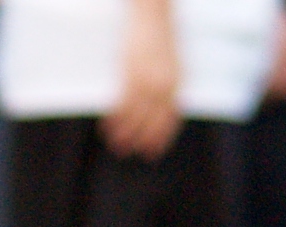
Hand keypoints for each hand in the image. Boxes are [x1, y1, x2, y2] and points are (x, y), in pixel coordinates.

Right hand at [100, 0, 182, 158]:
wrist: (153, 10)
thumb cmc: (159, 31)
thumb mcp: (170, 58)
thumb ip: (167, 78)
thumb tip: (157, 100)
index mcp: (178, 79)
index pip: (172, 116)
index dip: (162, 136)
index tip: (153, 151)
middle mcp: (166, 83)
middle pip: (153, 121)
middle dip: (142, 140)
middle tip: (130, 154)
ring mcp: (149, 79)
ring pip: (137, 116)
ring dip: (125, 134)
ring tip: (116, 146)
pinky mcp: (133, 74)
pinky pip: (124, 104)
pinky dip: (116, 119)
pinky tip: (107, 127)